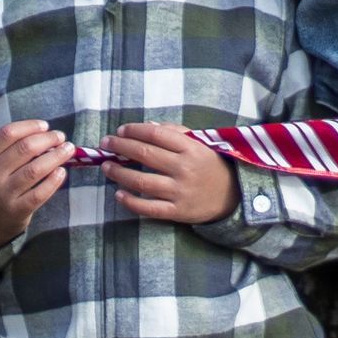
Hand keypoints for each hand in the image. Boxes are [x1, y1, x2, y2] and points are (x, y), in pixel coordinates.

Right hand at [0, 119, 73, 249]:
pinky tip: (61, 171)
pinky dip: (53, 181)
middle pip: (24, 149)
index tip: (45, 125)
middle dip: (47, 139)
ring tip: (68, 150)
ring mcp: (3, 194)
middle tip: (61, 137)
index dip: (30, 126)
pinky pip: (40, 193)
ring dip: (56, 156)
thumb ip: (10, 147)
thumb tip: (45, 133)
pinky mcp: (17, 210)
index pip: (8, 134)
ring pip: (35, 170)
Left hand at [100, 122, 236, 222]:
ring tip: (106, 167)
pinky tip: (118, 194)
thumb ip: (174, 133)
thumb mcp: (199, 143)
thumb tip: (145, 126)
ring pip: (141, 182)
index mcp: (190, 148)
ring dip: (119, 172)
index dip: (134, 130)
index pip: (155, 135)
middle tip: (105, 143)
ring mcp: (180, 191)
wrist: (233, 196)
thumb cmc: (210, 164)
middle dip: (120, 147)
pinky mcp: (177, 211)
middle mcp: (184, 168)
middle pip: (144, 154)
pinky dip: (130, 201)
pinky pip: (149, 208)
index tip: (120, 130)